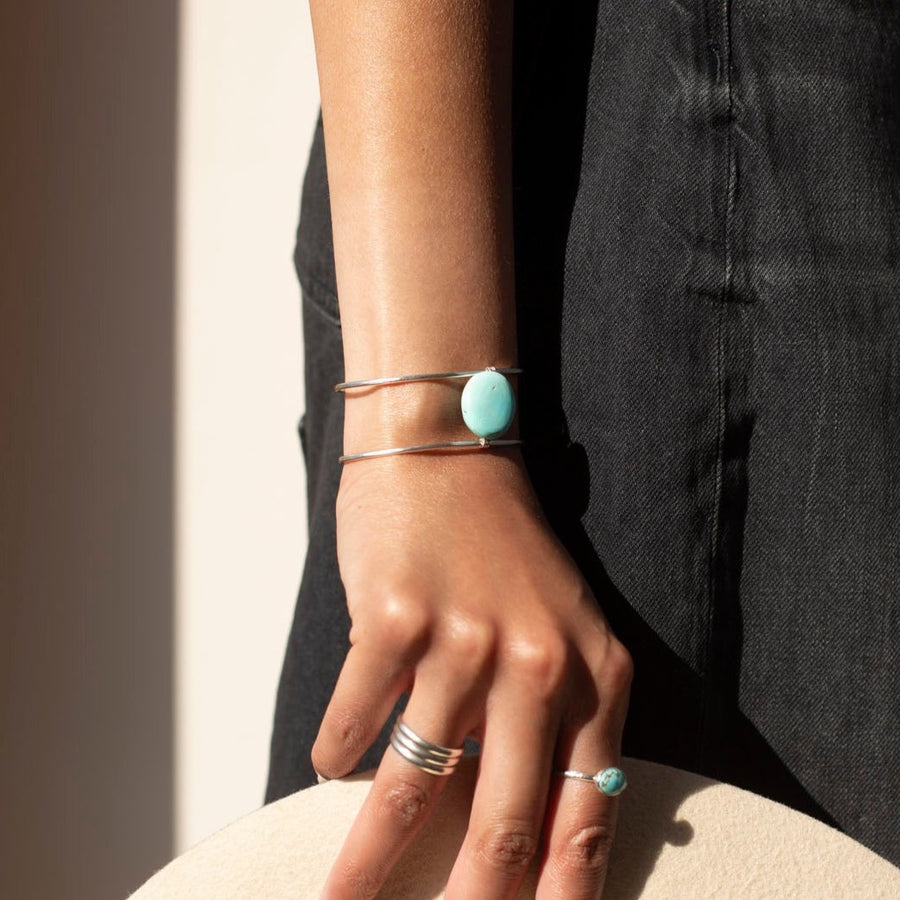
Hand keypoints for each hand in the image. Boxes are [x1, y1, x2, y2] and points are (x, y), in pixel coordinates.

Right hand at [313, 449, 632, 898]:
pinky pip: (354, 721)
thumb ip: (561, 720)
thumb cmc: (502, 548)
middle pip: (502, 828)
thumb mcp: (563, 629)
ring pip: (411, 787)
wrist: (450, 454)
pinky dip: (335, 754)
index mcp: (593, 674)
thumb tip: (534, 834)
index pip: (583, 818)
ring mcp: (461, 643)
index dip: (559, 898)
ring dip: (370, 860)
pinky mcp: (392, 620)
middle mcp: (535, 665)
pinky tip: (329, 766)